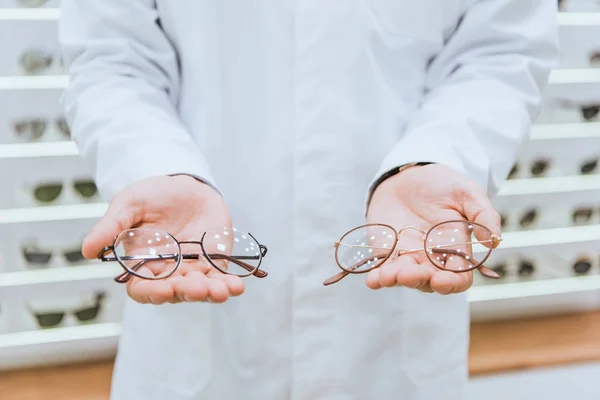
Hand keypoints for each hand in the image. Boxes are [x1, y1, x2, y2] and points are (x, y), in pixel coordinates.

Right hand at [83, 175, 244, 304]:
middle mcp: (168, 272)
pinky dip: (229, 285)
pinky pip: (222, 279)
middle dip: (188, 292)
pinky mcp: (216, 263)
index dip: (152, 293)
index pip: (143, 289)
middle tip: (199, 287)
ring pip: (201, 290)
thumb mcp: (129, 204)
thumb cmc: (153, 194)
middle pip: (176, 292)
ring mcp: (193, 269)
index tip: (164, 291)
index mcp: (143, 263)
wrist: (187, 185)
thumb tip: (86, 250)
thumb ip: (111, 226)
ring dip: (212, 293)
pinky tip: (237, 287)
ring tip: (223, 291)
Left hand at [365, 164, 501, 294]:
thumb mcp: (467, 192)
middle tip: (408, 273)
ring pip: (404, 280)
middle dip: (419, 280)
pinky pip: (381, 271)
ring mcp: (407, 258)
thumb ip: (483, 215)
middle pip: (428, 282)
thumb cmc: (442, 184)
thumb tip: (493, 243)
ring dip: (396, 281)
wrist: (407, 175)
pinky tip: (372, 280)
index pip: (458, 278)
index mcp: (456, 250)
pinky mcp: (386, 254)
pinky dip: (377, 278)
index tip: (441, 281)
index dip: (451, 284)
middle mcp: (432, 260)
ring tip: (389, 275)